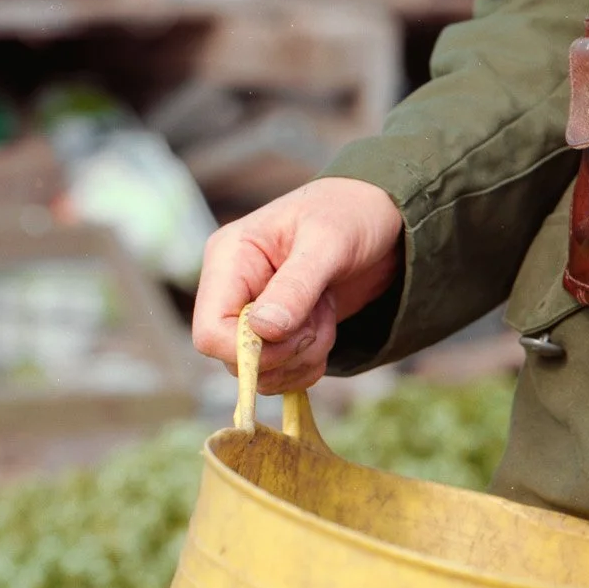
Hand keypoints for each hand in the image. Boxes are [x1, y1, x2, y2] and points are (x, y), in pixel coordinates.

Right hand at [190, 177, 404, 394]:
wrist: (378, 217)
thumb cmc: (350, 213)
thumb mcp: (328, 241)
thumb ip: (296, 286)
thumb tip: (263, 330)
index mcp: (229, 259)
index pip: (210, 332)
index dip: (250, 350)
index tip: (296, 333)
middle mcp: (233, 290)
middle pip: (236, 359)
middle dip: (288, 351)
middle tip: (322, 313)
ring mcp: (254, 314)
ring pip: (262, 372)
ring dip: (304, 356)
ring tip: (326, 311)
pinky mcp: (277, 333)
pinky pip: (281, 374)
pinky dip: (309, 362)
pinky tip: (326, 324)